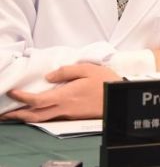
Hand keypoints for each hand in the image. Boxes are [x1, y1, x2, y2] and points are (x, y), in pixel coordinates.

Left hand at [0, 63, 120, 121]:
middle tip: (5, 114)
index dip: (22, 97)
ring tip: (16, 113)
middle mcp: (65, 108)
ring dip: (27, 116)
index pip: (38, 100)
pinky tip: (37, 110)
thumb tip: (49, 77)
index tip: (13, 92)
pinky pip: (53, 117)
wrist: (119, 97)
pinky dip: (40, 115)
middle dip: (18, 115)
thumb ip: (66, 71)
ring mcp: (69, 114)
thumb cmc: (106, 82)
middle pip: (36, 115)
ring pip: (43, 118)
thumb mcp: (88, 69)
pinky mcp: (74, 116)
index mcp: (66, 96)